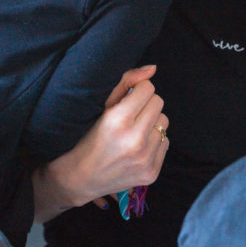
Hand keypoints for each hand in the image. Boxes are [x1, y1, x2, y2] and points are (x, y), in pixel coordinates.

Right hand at [32, 66, 168, 221]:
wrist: (80, 178)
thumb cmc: (88, 137)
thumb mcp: (101, 106)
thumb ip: (126, 82)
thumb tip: (153, 68)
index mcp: (118, 120)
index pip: (148, 88)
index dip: (137, 91)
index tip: (127, 99)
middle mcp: (134, 140)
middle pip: (159, 103)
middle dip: (145, 105)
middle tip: (130, 115)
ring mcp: (145, 159)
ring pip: (164, 122)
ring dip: (151, 123)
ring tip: (133, 132)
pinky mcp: (152, 173)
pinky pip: (166, 142)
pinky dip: (153, 142)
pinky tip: (137, 148)